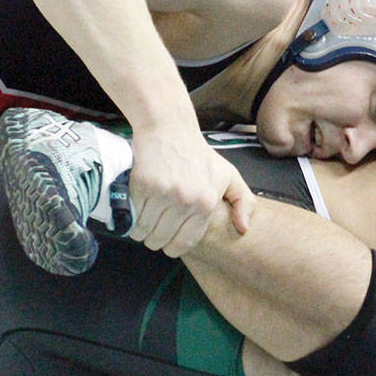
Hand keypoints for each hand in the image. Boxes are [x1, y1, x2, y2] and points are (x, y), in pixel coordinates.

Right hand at [127, 124, 254, 255]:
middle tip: (153, 232)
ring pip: (144, 230)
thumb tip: (243, 229)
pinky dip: (131, 216)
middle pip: (161, 239)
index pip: (184, 242)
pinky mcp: (142, 184)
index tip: (168, 243)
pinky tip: (137, 209)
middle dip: (155, 240)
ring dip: (141, 231)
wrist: (170, 127)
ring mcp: (162, 192)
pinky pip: (133, 214)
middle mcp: (185, 200)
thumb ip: (243, 202)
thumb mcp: (228, 175)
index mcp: (206, 202)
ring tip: (144, 222)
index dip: (173, 247)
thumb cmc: (200, 154)